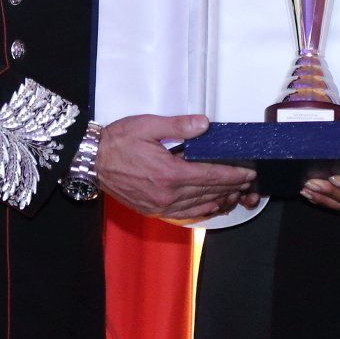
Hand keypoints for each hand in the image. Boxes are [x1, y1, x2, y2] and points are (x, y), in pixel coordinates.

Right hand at [97, 114, 256, 220]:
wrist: (91, 160)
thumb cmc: (117, 141)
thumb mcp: (147, 126)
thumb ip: (178, 126)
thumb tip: (204, 124)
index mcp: (169, 173)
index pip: (210, 176)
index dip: (232, 175)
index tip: (248, 172)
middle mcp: (167, 194)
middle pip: (208, 193)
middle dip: (231, 187)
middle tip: (248, 182)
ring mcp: (160, 205)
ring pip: (199, 206)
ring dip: (220, 200)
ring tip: (235, 194)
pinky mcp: (153, 210)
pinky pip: (184, 215)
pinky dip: (202, 211)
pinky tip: (210, 206)